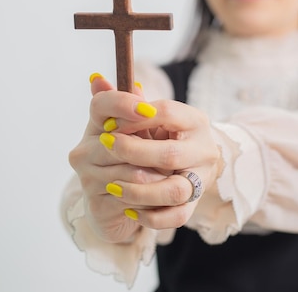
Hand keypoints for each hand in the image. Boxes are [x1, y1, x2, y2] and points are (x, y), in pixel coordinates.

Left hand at [69, 73, 222, 242]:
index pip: (166, 112)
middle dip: (132, 152)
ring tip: (111, 186)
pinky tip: (128, 211)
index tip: (108, 123)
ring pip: (173, 190)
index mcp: (194, 120)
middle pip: (169, 154)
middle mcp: (204, 149)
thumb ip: (123, 100)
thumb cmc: (161, 134)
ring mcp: (201, 179)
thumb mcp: (146, 116)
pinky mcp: (194, 204)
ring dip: (138, 190)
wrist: (191, 163)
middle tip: (104, 147)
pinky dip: (150, 217)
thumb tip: (94, 80)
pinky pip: (176, 216)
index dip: (134, 117)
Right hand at [69, 74, 166, 242]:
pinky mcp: (95, 204)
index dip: (122, 104)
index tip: (147, 110)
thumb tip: (136, 83)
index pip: (100, 104)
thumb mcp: (142, 137)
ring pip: (130, 173)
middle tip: (177, 157)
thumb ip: (141, 112)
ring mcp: (86, 178)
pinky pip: (130, 198)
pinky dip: (152, 200)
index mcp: (95, 127)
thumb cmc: (136, 165)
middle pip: (119, 143)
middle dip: (152, 152)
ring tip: (174, 178)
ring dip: (157, 178)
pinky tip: (163, 199)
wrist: (122, 209)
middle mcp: (83, 151)